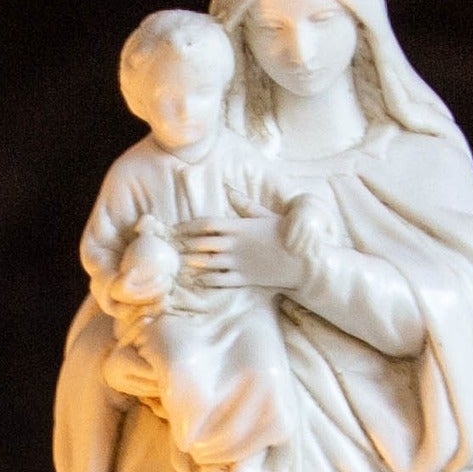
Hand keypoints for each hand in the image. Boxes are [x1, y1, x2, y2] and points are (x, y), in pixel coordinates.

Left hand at [181, 215, 307, 291]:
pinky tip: (195, 279)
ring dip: (190, 262)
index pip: (207, 224)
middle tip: (170, 247)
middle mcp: (235, 244)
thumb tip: (230, 190)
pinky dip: (204, 280)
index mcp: (240, 226)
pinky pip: (218, 280)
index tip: (176, 228)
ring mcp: (238, 263)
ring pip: (207, 263)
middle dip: (184, 245)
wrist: (302, 258)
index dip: (189, 226)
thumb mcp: (266, 215)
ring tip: (178, 262)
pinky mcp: (243, 278)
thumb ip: (246, 205)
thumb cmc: (285, 233)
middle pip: (201, 244)